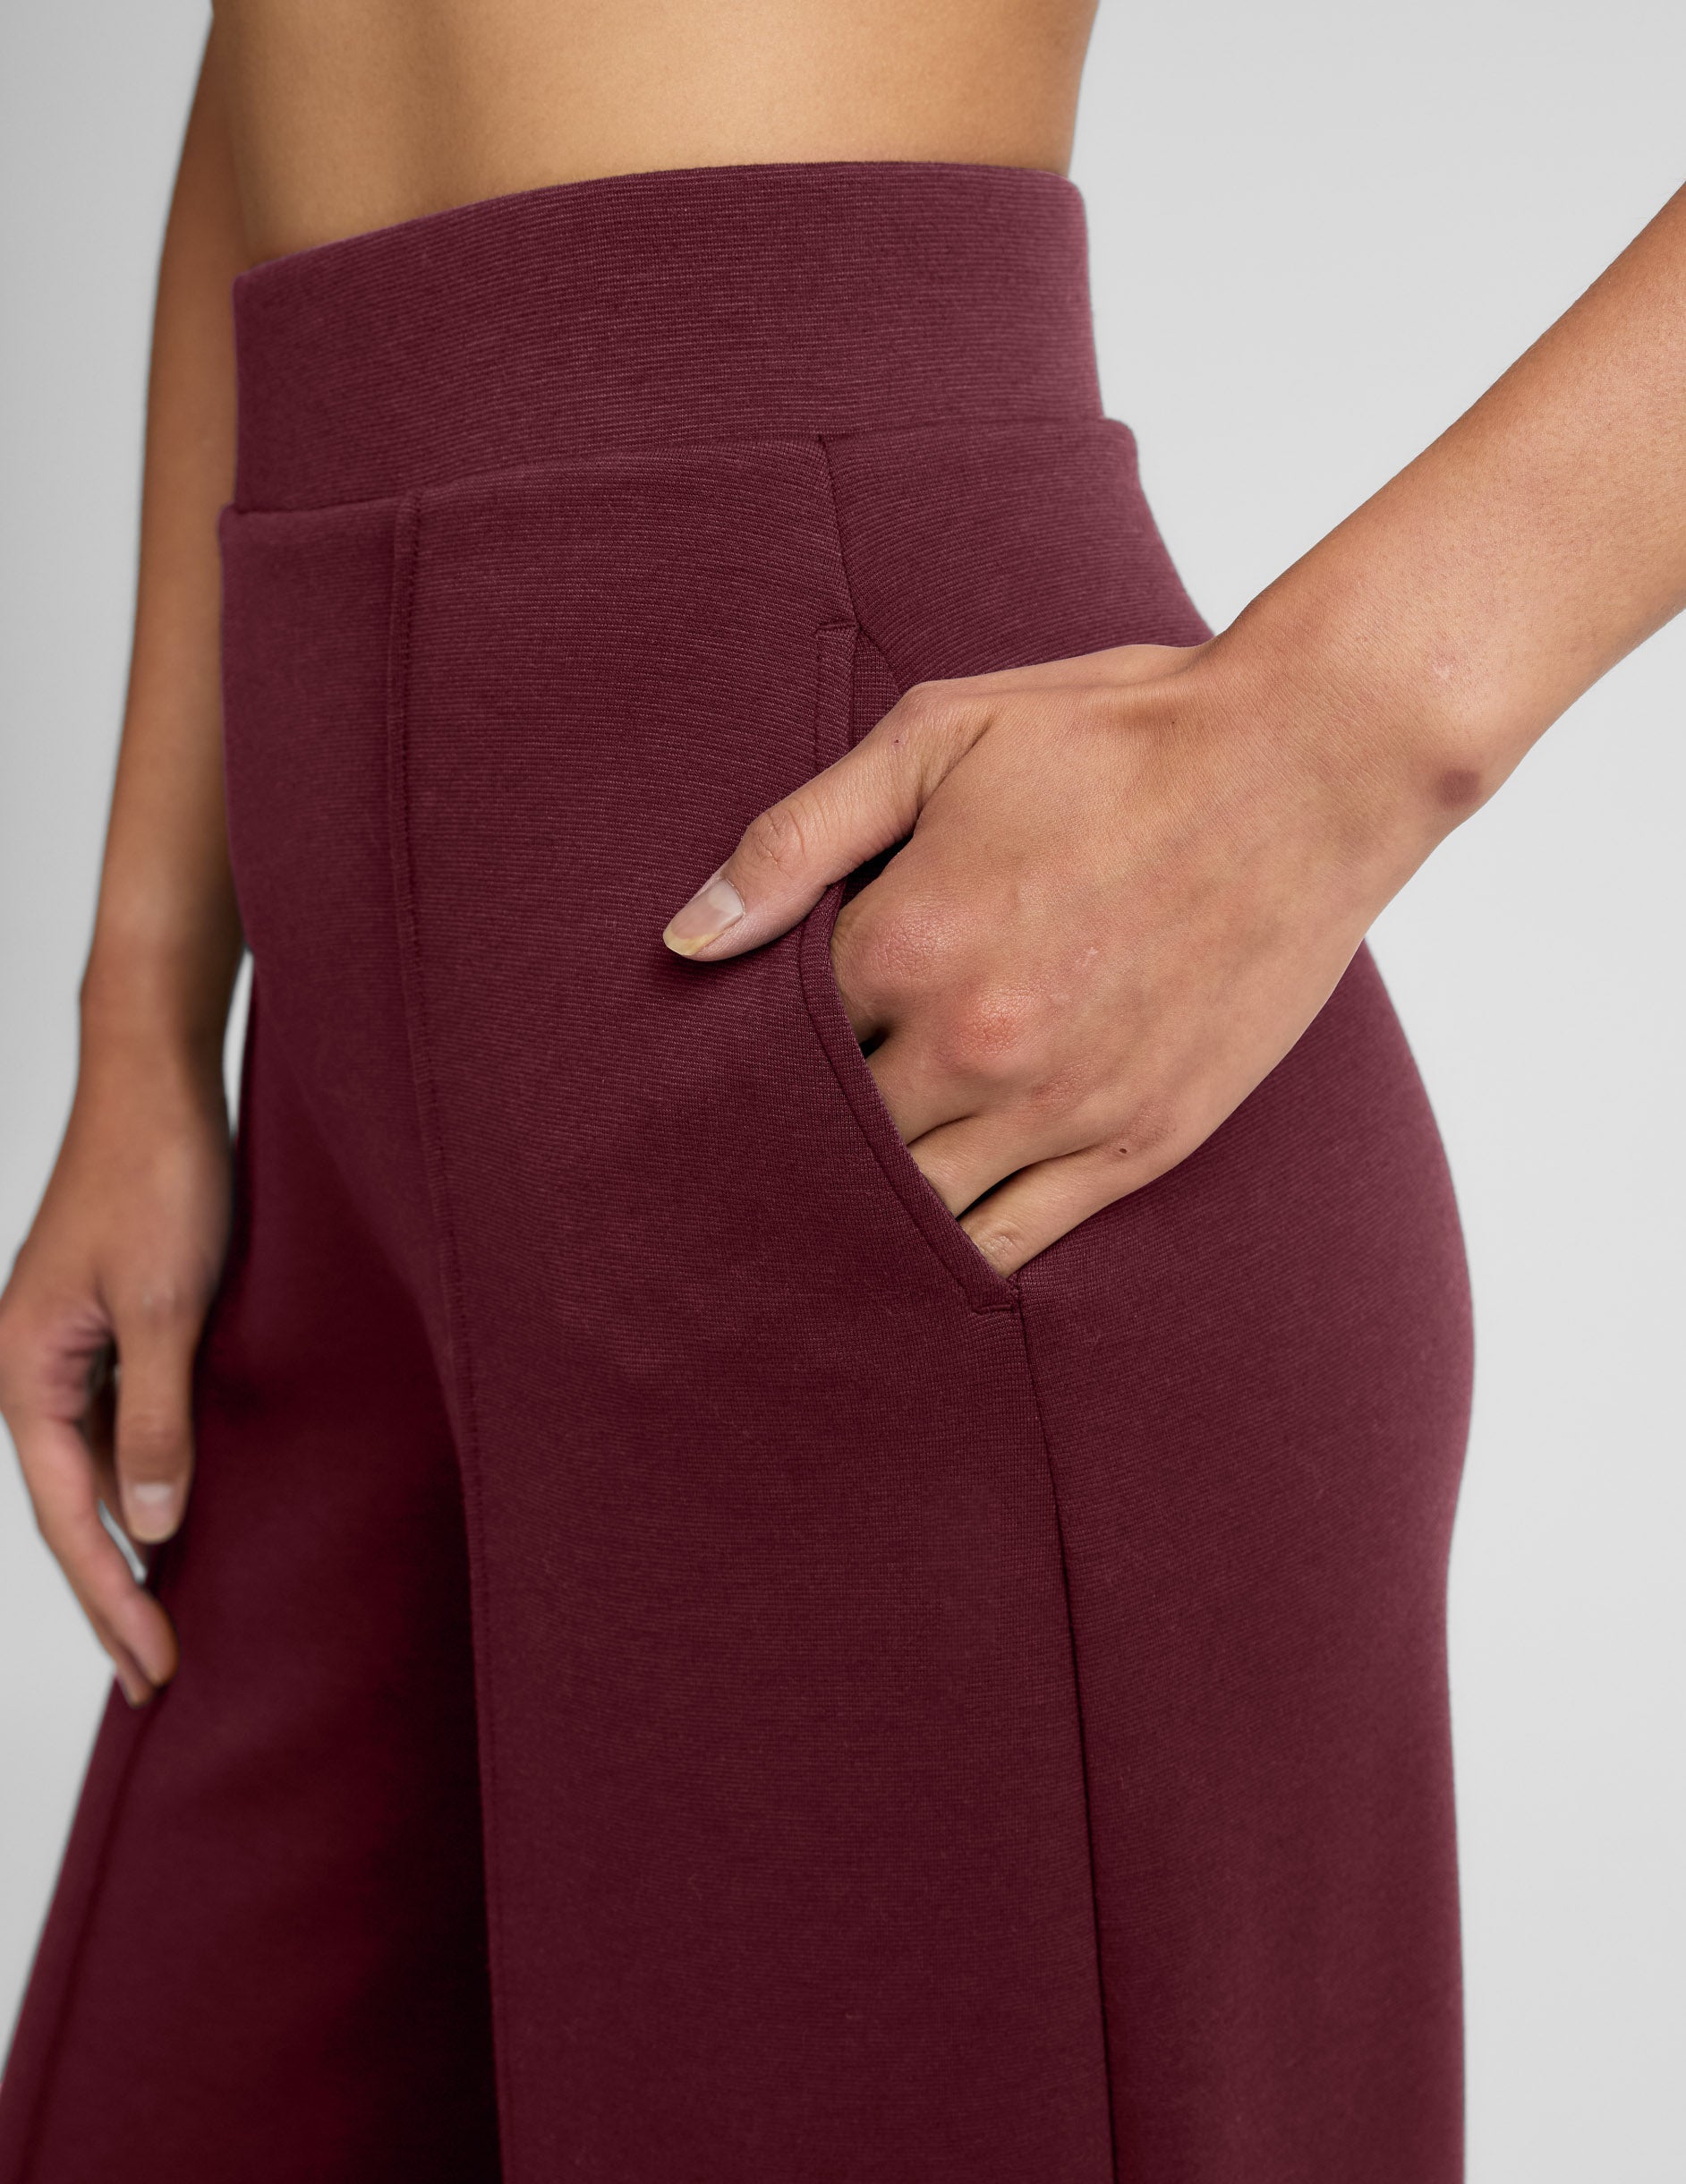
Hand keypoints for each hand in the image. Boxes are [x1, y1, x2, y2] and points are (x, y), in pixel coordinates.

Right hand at [0, 1044, 231, 1703]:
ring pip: (92, 1472)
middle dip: (111, 1598)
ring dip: (126, 1547)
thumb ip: (155, 1419)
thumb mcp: (164, 1306)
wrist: (159, 1079)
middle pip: (71, 1509)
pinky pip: (116, 1426)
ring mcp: (65, 1347)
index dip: (113, 1602)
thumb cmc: (158, 1176)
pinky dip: (142, 1482)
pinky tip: (172, 1514)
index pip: (71, 1519)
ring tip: (161, 1621)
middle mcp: (31, 1369)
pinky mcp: (105, 1326)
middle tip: (155, 1681)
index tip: (156, 1670)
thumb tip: (149, 1531)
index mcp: (24, 1372)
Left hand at [663, 637, 1437, 1274]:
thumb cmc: (1116, 735)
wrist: (1309, 765)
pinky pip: (1012, 1242)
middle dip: (790, 1137)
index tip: (730, 1057)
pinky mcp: (1136, 1145)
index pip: (771, 1042)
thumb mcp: (938, 735)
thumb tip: (687, 938)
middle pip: (829, 1137)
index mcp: (906, 942)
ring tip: (818, 1209)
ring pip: (910, 1205)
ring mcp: (1057, 1107)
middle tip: (751, 1150)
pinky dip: (953, 1255)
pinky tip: (915, 1253)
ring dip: (858, 1206)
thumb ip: (799, 838)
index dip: (745, 1050)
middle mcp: (971, 1044)